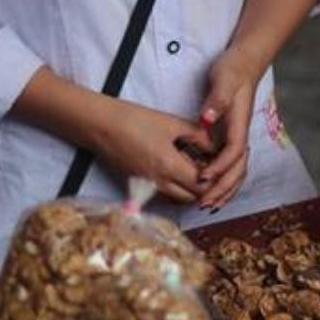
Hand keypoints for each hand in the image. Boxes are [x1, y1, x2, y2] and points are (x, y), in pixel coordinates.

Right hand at [92, 100, 215, 204]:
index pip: (202, 185)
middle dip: (205, 187)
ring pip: (178, 200)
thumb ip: (197, 135)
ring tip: (195, 170)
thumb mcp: (170, 123)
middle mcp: (159, 183)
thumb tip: (215, 145)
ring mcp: (147, 186)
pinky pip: (164, 195)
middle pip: (192, 198)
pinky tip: (176, 172)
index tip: (219, 164)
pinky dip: (175, 189)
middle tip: (210, 168)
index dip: (215, 177)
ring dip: (190, 190)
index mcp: (169, 166)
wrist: (100, 125)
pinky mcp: (138, 185)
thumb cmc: (133, 120)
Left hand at [196, 52, 258, 210]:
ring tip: (208, 205)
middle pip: (238, 170)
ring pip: (236, 171)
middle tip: (204, 203)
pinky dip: (222, 180)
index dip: (220, 168)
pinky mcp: (230, 136)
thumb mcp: (223, 81)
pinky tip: (210, 188)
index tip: (203, 179)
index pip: (233, 153)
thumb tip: (206, 119)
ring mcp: (236, 137)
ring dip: (224, 190)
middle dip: (223, 189)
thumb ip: (216, 101)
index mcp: (240, 124)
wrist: (244, 62)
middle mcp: (240, 134)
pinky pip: (229, 165)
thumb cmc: (233, 70)